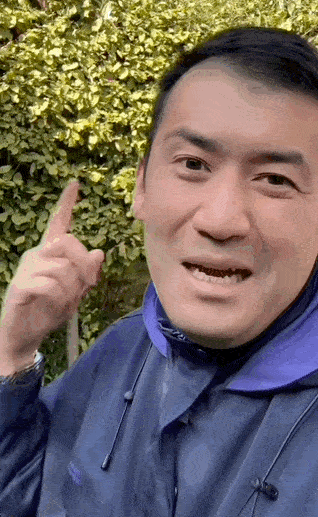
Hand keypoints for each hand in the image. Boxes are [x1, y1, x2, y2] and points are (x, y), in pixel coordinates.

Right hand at [0, 180, 103, 363]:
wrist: (25, 336)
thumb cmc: (50, 310)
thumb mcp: (75, 292)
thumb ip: (87, 273)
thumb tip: (99, 253)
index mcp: (51, 252)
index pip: (59, 222)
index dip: (66, 202)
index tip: (75, 182)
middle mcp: (37, 254)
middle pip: (69, 242)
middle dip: (84, 265)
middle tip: (89, 285)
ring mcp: (26, 268)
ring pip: (63, 267)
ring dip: (72, 290)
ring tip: (65, 303)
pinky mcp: (19, 285)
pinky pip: (50, 285)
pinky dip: (59, 299)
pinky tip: (54, 307)